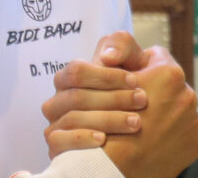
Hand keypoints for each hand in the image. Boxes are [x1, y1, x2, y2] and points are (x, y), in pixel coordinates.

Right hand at [42, 32, 150, 156]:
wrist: (141, 132)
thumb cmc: (131, 90)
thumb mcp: (133, 63)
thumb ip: (122, 47)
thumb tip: (107, 57)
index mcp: (69, 78)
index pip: (77, 72)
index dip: (106, 75)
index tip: (135, 81)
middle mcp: (58, 101)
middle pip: (76, 96)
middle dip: (113, 98)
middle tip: (142, 101)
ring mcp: (55, 125)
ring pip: (72, 119)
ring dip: (107, 119)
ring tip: (136, 122)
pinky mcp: (57, 149)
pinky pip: (59, 142)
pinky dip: (81, 138)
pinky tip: (103, 138)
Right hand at [102, 45, 197, 177]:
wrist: (114, 169)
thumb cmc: (107, 120)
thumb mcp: (105, 75)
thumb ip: (115, 53)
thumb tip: (114, 52)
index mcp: (169, 73)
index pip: (156, 55)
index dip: (139, 66)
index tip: (130, 80)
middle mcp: (188, 94)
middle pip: (168, 84)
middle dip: (154, 91)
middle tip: (135, 105)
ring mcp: (193, 121)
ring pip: (176, 109)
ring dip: (164, 114)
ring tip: (143, 125)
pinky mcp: (195, 143)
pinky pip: (182, 132)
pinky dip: (170, 135)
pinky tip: (152, 141)